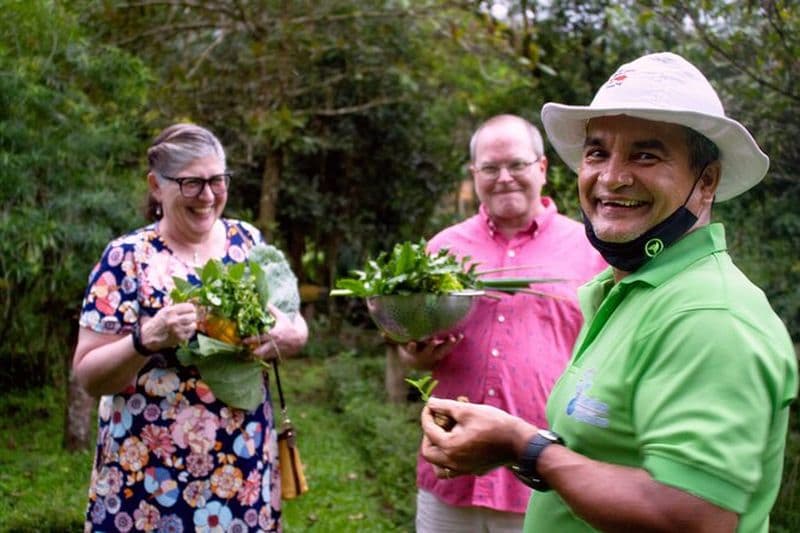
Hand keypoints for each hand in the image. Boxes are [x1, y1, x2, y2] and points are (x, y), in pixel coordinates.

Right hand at [140, 302, 198, 350]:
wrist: (150, 336)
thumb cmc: (159, 321)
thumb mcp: (165, 311)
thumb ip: (177, 308)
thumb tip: (192, 305)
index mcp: (170, 311)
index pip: (189, 307)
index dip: (191, 308)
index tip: (191, 310)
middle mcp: (174, 320)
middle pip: (193, 316)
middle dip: (193, 316)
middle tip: (191, 316)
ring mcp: (177, 330)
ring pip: (193, 325)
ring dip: (192, 324)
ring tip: (188, 323)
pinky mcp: (180, 338)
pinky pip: (191, 332)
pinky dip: (189, 331)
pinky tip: (184, 329)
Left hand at [244, 304, 307, 360]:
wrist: (301, 337)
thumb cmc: (290, 326)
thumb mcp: (282, 317)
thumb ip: (273, 311)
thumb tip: (267, 303)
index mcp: (273, 334)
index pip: (259, 338)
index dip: (250, 340)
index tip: (243, 341)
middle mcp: (273, 344)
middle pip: (259, 351)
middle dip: (252, 352)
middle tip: (246, 350)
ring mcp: (276, 350)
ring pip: (263, 357)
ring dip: (257, 356)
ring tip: (252, 354)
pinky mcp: (279, 355)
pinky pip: (269, 358)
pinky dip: (264, 357)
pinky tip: (261, 356)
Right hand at [396, 334, 462, 369]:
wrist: (418, 364)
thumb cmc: (407, 351)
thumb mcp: (398, 347)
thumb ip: (391, 340)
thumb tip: (382, 333)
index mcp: (413, 352)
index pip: (411, 350)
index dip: (411, 346)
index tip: (411, 342)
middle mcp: (424, 355)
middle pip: (428, 351)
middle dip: (431, 347)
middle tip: (434, 340)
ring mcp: (434, 356)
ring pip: (441, 351)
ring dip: (446, 345)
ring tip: (452, 338)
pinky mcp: (442, 354)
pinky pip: (449, 349)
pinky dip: (455, 343)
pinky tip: (461, 336)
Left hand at [420, 397, 535, 477]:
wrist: (519, 442)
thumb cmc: (493, 423)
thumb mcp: (467, 410)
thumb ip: (445, 406)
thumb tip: (430, 403)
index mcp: (450, 447)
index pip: (428, 430)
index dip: (427, 415)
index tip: (430, 405)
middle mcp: (454, 463)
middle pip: (428, 453)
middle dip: (429, 435)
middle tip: (438, 421)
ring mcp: (464, 470)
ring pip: (439, 467)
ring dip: (437, 452)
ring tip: (445, 436)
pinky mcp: (474, 470)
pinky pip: (454, 469)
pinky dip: (450, 459)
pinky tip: (460, 443)